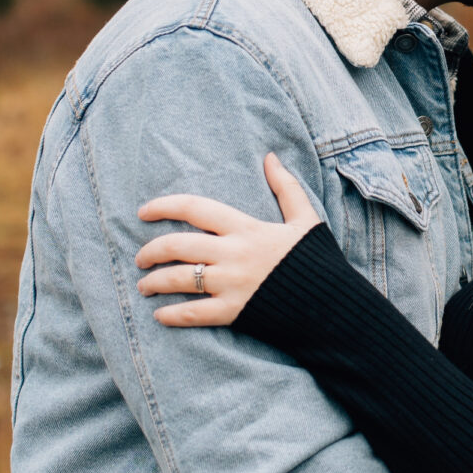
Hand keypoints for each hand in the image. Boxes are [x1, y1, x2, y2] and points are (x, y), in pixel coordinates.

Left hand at [136, 153, 321, 325]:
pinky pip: (193, 313)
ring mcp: (232, 284)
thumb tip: (270, 157)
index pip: (195, 208)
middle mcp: (233, 253)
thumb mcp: (306, 219)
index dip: (163, 206)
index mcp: (246, 228)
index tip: (143, 212)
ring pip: (179, 279)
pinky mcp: (234, 311)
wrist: (332, 303)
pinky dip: (172, 315)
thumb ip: (286, 188)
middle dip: (150, 251)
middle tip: (140, 258)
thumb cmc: (318, 260)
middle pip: (177, 245)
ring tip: (145, 286)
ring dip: (154, 283)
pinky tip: (160, 315)